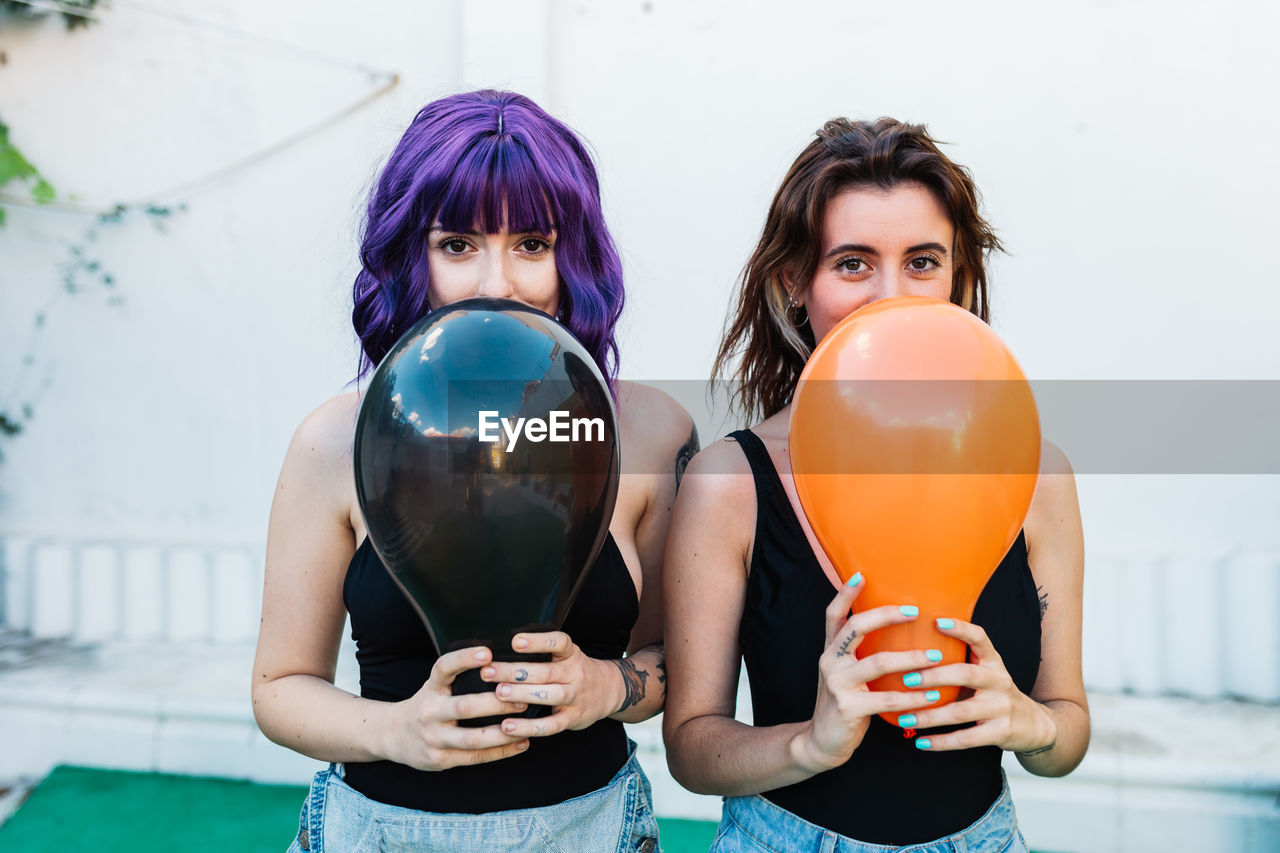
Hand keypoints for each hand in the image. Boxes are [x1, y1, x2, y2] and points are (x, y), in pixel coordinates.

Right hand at [383, 645, 531, 769]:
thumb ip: (459, 678)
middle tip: (523, 699)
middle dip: (496, 704)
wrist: (393, 736)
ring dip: (503, 733)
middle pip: (464, 707)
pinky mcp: (440, 760)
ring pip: (473, 739)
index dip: (464, 658)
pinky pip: (475, 758)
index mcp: (431, 688)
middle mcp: (430, 711)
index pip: (444, 668)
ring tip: (527, 725)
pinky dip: (501, 752)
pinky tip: (521, 744)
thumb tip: (502, 663)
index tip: (488, 651)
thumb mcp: (435, 686)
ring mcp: (433, 738)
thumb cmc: (428, 705)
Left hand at [480, 631, 621, 737]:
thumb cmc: (575, 670)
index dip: (538, 642)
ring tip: (499, 693)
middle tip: (488, 671)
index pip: (558, 643)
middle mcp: (575, 673)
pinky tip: (507, 726)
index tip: (514, 641)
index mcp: (571, 654)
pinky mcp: (572, 719)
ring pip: (548, 695)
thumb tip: (500, 649)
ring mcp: (575, 697)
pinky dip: (528, 727)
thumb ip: (542, 653)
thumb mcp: (566, 654)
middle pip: (545, 671)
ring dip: (522, 695)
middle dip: (515, 671)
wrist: (609, 691)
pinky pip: (550, 725)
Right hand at [794, 577, 944, 773]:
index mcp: (831, 650)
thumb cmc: (845, 703)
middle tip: (915, 611)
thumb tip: (897, 633)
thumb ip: (862, 655)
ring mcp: (837, 683)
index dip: (845, 593)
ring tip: (936, 656)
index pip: (833, 615)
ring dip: (911, 658)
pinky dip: (913, 697)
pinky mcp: (848, 707)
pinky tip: (932, 696)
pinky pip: (886, 698)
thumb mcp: (847, 674)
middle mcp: (830, 661)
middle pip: (856, 628)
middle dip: (886, 616)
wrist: (822, 742)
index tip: (861, 574)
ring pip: (877, 662)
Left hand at [899, 618, 1056, 753]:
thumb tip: (912, 651)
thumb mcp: (986, 671)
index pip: (980, 638)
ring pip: (961, 711)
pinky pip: (967, 738)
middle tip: (907, 679)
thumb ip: (960, 660)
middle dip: (934, 677)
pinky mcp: (1001, 732)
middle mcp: (999, 681)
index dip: (960, 629)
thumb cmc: (996, 694)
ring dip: (930, 716)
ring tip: (905, 718)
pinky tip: (921, 743)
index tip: (936, 622)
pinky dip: (942, 742)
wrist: (1035, 726)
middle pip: (966, 675)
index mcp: (993, 662)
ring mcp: (1001, 708)